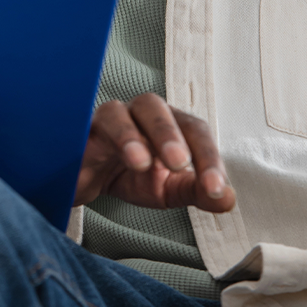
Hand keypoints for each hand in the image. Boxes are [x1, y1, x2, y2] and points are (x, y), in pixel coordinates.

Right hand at [75, 94, 234, 213]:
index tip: (215, 189)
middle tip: (179, 164)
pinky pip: (84, 129)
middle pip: (155, 107)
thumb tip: (228, 199)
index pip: (193, 129)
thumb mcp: (169, 189)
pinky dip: (95, 145)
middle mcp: (138, 115)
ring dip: (131, 136)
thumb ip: (198, 192)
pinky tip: (108, 162)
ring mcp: (106, 120)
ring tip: (141, 164)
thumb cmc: (131, 176)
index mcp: (169, 124)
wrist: (88, 182)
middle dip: (168, 135)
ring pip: (117, 113)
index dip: (207, 156)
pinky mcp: (79, 134)